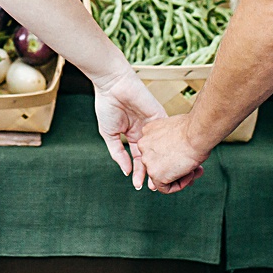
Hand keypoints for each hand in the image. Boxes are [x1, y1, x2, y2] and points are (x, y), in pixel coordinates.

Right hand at [91, 71, 167, 188]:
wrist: (113, 85)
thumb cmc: (108, 106)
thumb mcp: (109, 134)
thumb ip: (117, 153)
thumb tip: (126, 171)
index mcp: (132, 135)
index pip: (137, 158)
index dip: (138, 172)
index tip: (139, 186)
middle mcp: (144, 132)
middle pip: (150, 156)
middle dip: (150, 172)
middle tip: (151, 187)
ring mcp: (153, 125)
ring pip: (158, 149)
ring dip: (159, 163)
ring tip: (158, 178)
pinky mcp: (159, 117)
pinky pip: (164, 134)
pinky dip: (164, 147)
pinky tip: (164, 159)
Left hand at [135, 113, 210, 192]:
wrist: (196, 133)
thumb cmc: (193, 130)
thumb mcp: (177, 132)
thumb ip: (172, 144)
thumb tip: (178, 159)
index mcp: (147, 132)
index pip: (157, 149)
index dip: (173, 155)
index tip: (187, 155)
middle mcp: (143, 145)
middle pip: (159, 162)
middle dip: (176, 167)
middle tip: (194, 168)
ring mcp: (147, 160)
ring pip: (162, 175)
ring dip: (179, 176)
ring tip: (195, 170)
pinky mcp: (155, 174)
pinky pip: (165, 188)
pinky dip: (179, 185)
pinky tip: (190, 174)